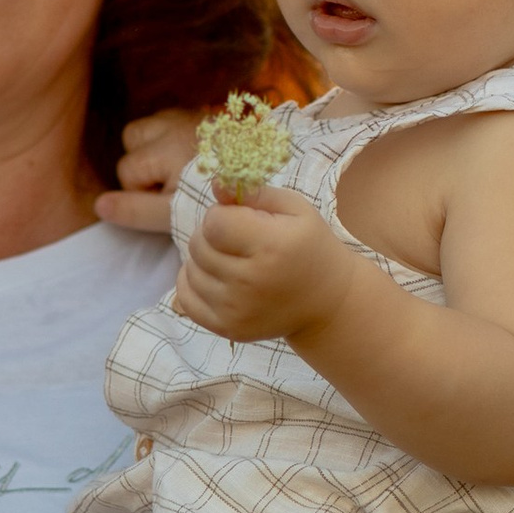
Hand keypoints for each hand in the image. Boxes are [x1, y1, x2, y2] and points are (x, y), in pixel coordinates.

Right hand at [94, 105, 202, 235]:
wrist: (270, 173)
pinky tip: (191, 154)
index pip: (127, 172)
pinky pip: (173, 117)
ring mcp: (188, 115)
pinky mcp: (204, 112)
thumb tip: (98, 206)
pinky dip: (174, 135)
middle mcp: (172, 124)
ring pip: (151, 125)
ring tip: (178, 168)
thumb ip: (135, 209)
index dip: (141, 193)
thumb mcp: (175, 212)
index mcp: (163, 149)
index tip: (169, 202)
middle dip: (144, 164)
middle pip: (133, 139)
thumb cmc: (214, 199)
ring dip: (155, 146)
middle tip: (172, 185)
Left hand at [169, 186, 342, 346]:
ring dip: (204, 259)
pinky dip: (193, 283)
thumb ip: (255, 192)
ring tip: (231, 259)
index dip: (223, 214)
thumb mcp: (295, 209)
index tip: (241, 220)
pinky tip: (215, 277)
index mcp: (271, 246)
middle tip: (238, 240)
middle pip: (199, 245)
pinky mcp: (227, 328)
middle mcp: (251, 281)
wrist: (327, 302)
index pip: (214, 222)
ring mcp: (237, 309)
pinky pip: (185, 298)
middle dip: (212, 236)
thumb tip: (216, 184)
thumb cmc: (309, 246)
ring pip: (190, 270)